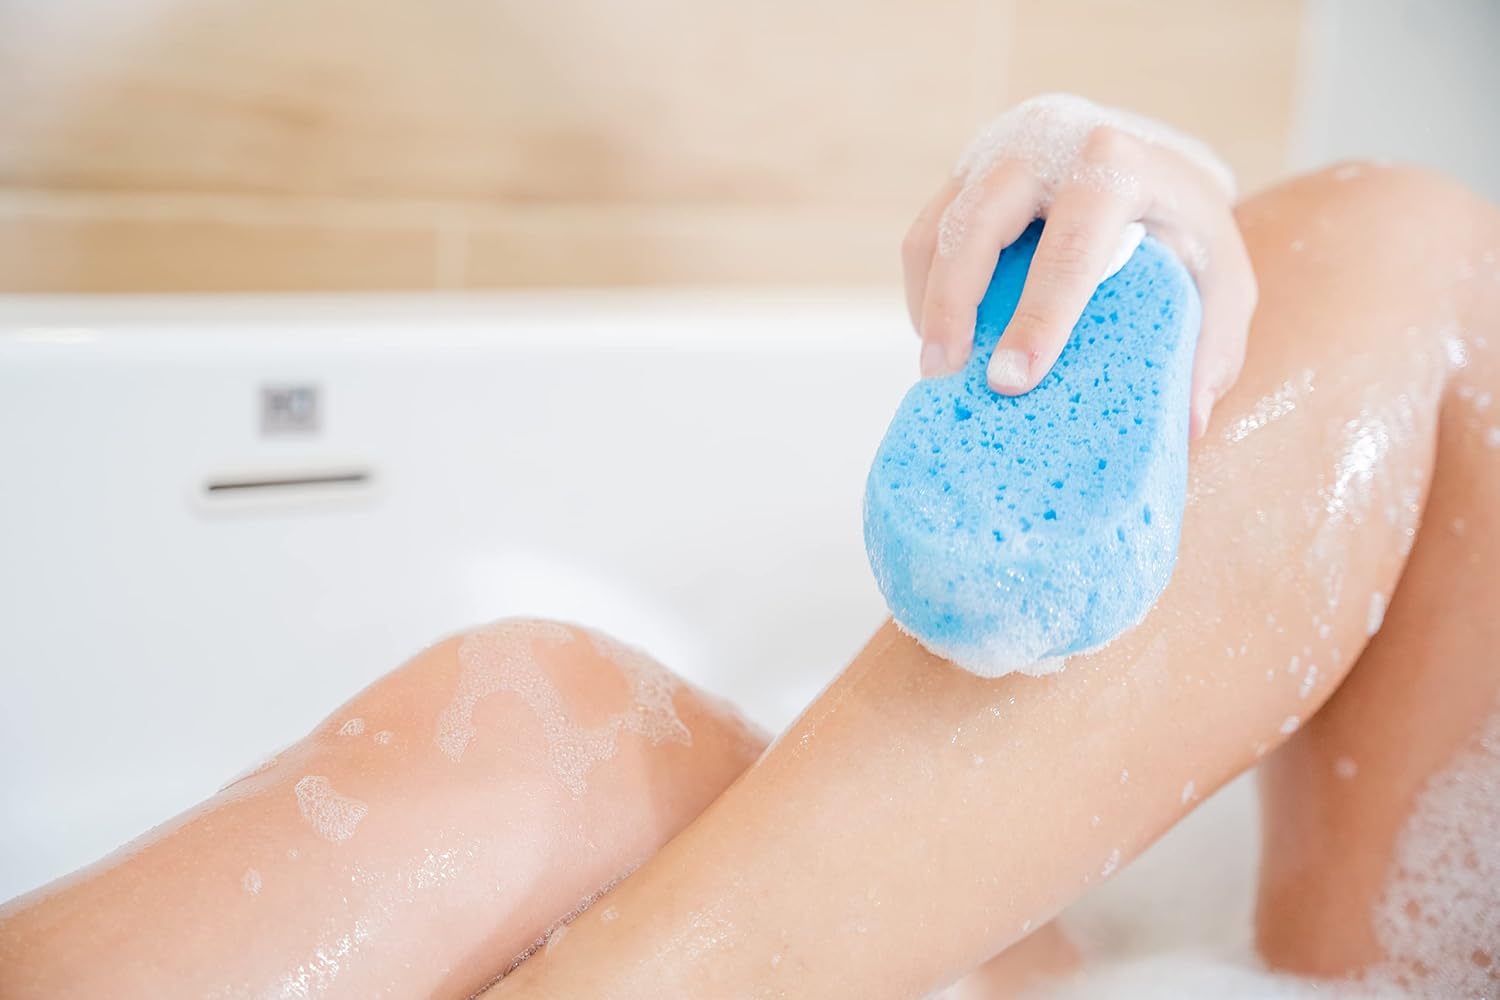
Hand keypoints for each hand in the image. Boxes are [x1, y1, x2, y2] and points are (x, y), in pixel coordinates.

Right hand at [901, 94, 1256, 439]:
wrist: (1160, 162)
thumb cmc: (1187, 231)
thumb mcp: (1222, 281)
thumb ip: (1213, 349)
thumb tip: (1188, 426)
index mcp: (1117, 164)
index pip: (1071, 246)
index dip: (1039, 317)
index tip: (1012, 380)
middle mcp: (1050, 144)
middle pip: (979, 224)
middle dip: (954, 305)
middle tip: (945, 376)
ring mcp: (1000, 154)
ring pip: (939, 228)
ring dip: (929, 302)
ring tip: (936, 368)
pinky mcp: (967, 173)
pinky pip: (927, 233)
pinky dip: (924, 289)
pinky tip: (940, 337)